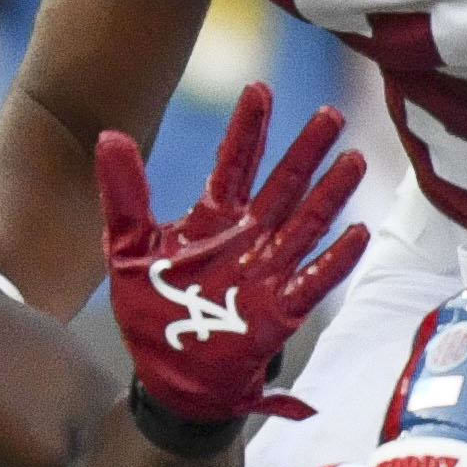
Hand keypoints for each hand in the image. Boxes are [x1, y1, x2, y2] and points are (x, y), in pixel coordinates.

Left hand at [102, 85, 367, 427]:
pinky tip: (356, 232)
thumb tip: (110, 135)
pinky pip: (313, 280)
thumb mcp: (126, 249)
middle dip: (305, 150)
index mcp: (212, 219)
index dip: (247, 128)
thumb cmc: (152, 312)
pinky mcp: (281, 311)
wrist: (169, 377)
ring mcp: (268, 272)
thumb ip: (122, 194)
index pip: (234, 164)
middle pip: (282, 185)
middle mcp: (247, 238)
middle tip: (330, 113)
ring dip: (329, 194)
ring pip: (305, 224)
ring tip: (352, 159)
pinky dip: (334, 259)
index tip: (259, 89)